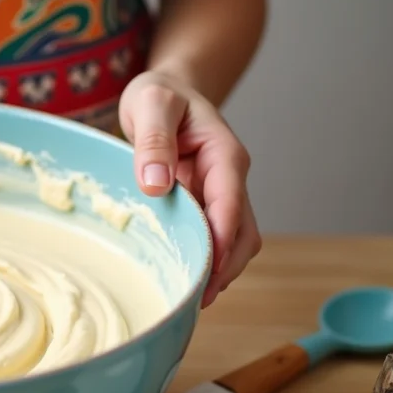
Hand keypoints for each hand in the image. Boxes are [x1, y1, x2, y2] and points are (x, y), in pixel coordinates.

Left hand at [119, 70, 260, 307]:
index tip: (206, 272)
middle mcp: (231, 178)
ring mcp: (222, 194)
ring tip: (188, 299)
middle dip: (224, 268)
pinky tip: (183, 279)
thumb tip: (156, 184)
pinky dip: (206, 262)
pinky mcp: (208, 206)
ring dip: (218, 271)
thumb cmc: (158, 95)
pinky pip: (216, 240)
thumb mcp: (150, 103)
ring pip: (236, 243)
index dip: (221, 241)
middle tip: (193, 300)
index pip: (230, 203)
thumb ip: (153, 140)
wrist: (166, 93)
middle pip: (242, 233)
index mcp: (223, 154)